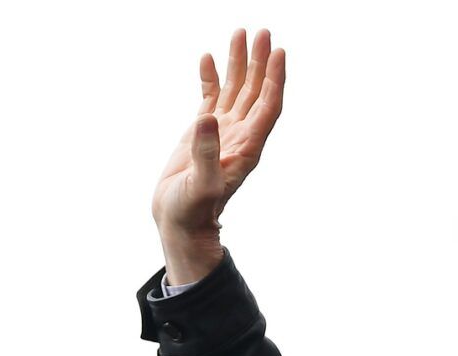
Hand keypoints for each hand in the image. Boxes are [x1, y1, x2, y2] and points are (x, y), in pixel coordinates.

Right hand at [151, 27, 286, 283]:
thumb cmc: (193, 210)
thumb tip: (207, 117)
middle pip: (255, 91)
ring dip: (239, 63)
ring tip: (240, 33)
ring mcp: (222, 132)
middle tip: (262, 31)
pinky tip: (208, 58)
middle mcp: (240, 136)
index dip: (275, 79)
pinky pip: (211, 97)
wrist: (179, 222)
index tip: (277, 52)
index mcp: (247, 147)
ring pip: (235, 90)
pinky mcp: (202, 132)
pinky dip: (211, 77)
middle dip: (259, 61)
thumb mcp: (201, 185)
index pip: (268, 106)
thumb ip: (206, 153)